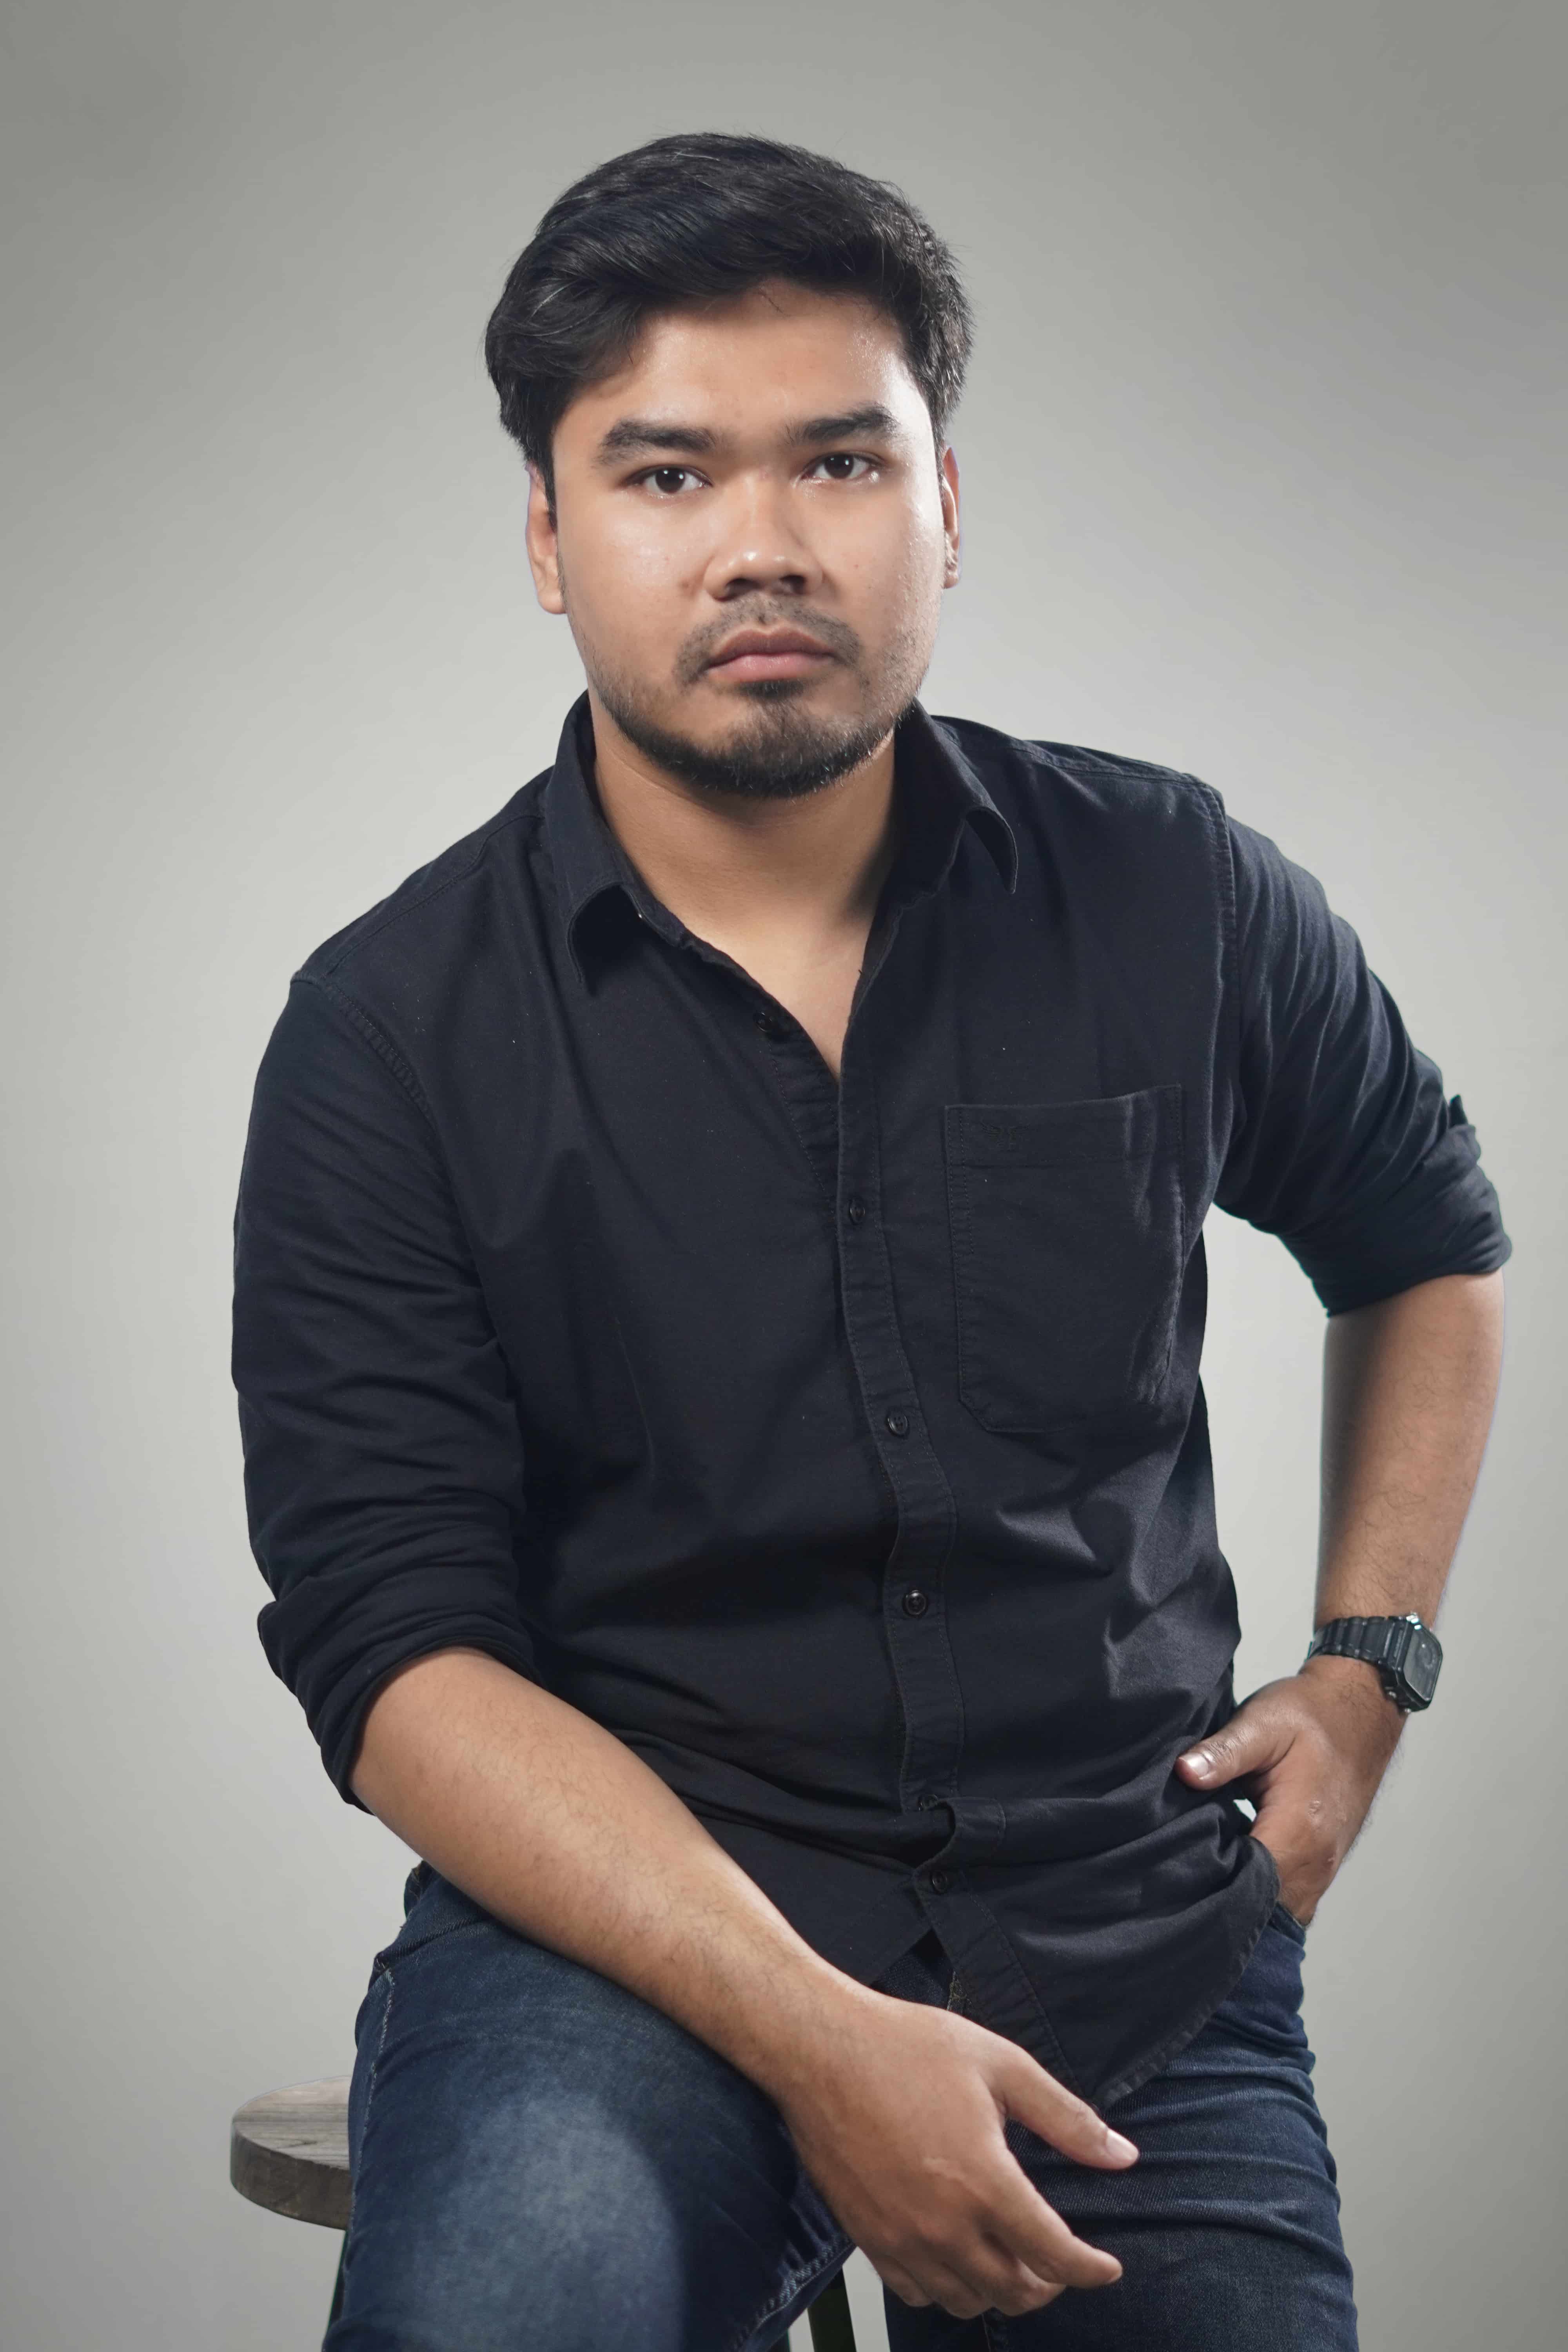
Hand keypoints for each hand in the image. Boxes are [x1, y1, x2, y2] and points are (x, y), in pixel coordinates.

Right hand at [769, 1985, 1136, 2318]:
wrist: (820, 2048)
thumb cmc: (905, 2047)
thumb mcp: (1001, 2064)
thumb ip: (1066, 2118)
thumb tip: (1122, 2155)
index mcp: (984, 2180)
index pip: (1054, 2254)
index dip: (1091, 2269)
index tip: (1107, 2268)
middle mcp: (943, 2224)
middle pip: (1013, 2291)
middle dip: (1049, 2285)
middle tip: (1059, 2264)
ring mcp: (901, 2238)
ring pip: (966, 2302)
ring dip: (998, 2291)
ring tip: (1011, 2260)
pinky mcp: (867, 2238)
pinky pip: (916, 2293)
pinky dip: (947, 2289)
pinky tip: (956, 2257)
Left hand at [1175, 1656, 1404, 1923]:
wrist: (1360, 1710)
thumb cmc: (1311, 1715)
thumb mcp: (1261, 1722)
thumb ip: (1222, 1753)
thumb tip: (1183, 1773)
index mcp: (1301, 1829)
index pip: (1254, 1888)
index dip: (1212, 1889)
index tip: (1175, 1880)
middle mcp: (1318, 1859)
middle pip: (1266, 1909)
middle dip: (1223, 1905)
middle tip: (1176, 1887)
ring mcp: (1324, 1865)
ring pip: (1280, 1908)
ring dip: (1244, 1903)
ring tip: (1197, 1886)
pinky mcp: (1322, 1862)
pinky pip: (1290, 1895)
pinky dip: (1262, 1894)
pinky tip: (1227, 1875)